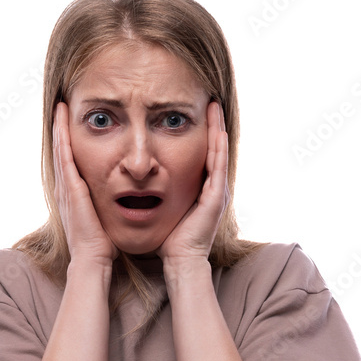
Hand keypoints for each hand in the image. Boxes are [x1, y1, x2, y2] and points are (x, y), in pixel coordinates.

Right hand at [53, 101, 117, 264]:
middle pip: (61, 151)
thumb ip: (106, 205)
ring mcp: (66, 188)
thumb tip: (123, 197)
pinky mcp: (71, 188)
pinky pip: (65, 157)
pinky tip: (63, 122)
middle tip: (61, 107)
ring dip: (59, 128)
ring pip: (60, 150)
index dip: (68, 142)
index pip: (69, 162)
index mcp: (73, 195)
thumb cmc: (101, 244)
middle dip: (61, 129)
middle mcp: (65, 189)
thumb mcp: (103, 218)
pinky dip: (62, 138)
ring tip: (60, 107)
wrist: (92, 259)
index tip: (71, 124)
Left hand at [157, 101, 229, 261]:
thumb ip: (160, 191)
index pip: (204, 153)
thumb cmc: (169, 238)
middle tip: (209, 100)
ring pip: (219, 151)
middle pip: (215, 148)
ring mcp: (218, 191)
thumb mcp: (165, 207)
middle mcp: (214, 187)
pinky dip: (218, 146)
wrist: (180, 260)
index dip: (202, 132)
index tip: (195, 111)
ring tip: (213, 106)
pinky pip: (218, 165)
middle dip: (212, 124)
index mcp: (203, 189)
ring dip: (217, 128)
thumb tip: (141, 177)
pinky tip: (216, 129)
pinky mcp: (217, 196)